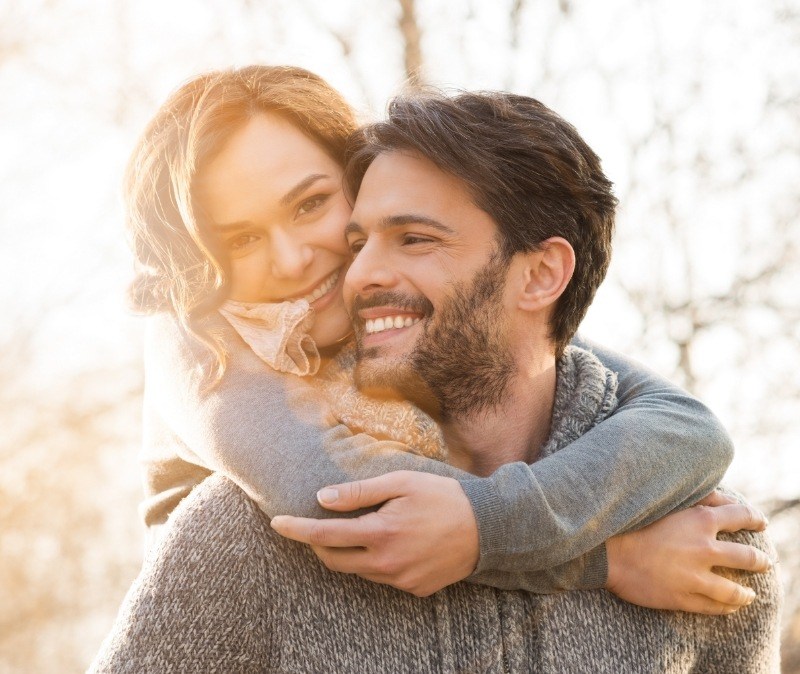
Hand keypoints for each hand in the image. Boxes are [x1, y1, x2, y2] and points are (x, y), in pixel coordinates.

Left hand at [270, 471, 478, 596]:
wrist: (488, 528)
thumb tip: (323, 498)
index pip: (324, 535)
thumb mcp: (401, 482)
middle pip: (334, 560)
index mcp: (380, 533)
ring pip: (357, 570)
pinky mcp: (414, 590)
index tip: (277, 523)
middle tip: (313, 525)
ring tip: (356, 529)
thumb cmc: (443, 497)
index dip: (297, 529)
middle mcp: (386, 564)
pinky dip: (374, 561)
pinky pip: (381, 577)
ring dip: (347, 552)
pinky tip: (390, 543)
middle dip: (316, 543)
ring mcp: (400, 581)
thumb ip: (359, 492)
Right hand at [605, 490, 771, 614]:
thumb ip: (699, 498)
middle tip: (764, 562)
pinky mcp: (683, 598)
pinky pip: (714, 608)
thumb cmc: (633, 521)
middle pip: (747, 557)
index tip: (761, 522)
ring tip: (750, 594)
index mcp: (700, 520)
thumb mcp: (667, 501)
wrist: (607, 552)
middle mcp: (704, 549)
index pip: (741, 517)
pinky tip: (729, 607)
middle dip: (760, 560)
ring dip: (746, 593)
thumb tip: (727, 500)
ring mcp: (694, 576)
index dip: (755, 519)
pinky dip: (726, 608)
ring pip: (735, 591)